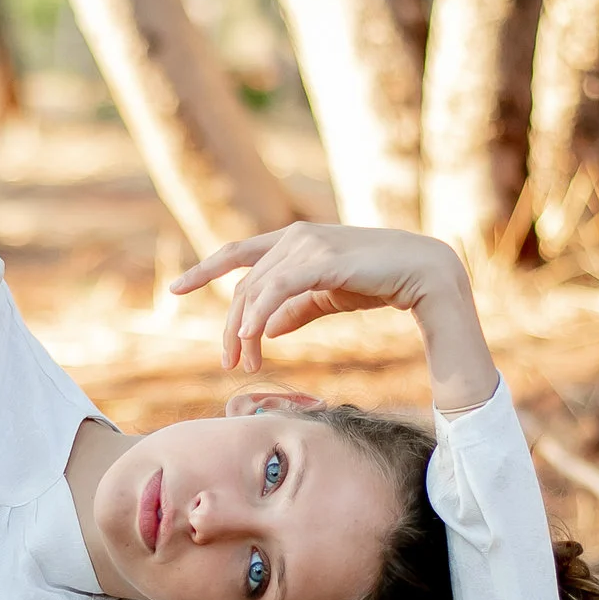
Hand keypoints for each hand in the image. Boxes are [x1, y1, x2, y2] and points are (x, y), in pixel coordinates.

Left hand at [171, 224, 496, 408]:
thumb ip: (296, 308)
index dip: (204, 269)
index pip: (237, 253)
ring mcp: (307, 244)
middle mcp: (295, 237)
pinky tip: (253, 338)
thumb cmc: (378, 281)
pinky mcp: (321, 260)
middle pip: (244, 285)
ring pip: (255, 291)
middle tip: (230, 363)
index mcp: (293, 241)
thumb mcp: (327, 297)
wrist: (423, 274)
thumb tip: (265, 329)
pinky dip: (259, 315)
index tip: (175, 287)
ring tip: (242, 362)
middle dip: (231, 327)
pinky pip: (276, 290)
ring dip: (242, 331)